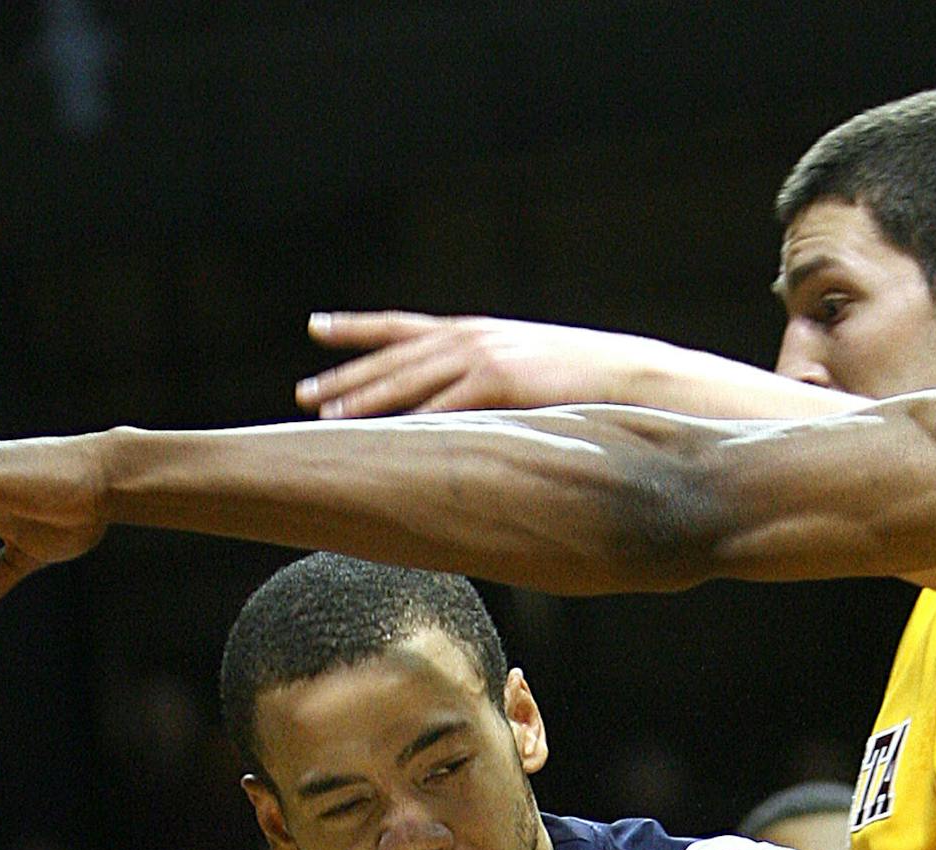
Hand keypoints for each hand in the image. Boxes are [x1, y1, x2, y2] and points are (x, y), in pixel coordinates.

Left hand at [297, 311, 651, 417]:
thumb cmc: (587, 382)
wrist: (631, 375)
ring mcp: (484, 357)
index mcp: (477, 331)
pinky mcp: (500, 383)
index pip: (403, 326)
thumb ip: (496, 384)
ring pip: (408, 379)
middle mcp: (472, 337)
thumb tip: (475, 411)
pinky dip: (409, 421)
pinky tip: (380, 437)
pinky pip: (444, 406)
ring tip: (324, 416)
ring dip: (364, 398)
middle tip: (303, 392)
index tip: (315, 325)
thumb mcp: (532, 371)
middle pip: (393, 356)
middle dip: (345, 374)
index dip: (357, 327)